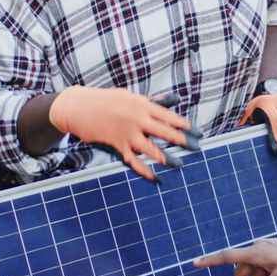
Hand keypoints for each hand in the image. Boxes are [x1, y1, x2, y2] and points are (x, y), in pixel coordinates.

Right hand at [49, 87, 197, 180]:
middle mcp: (137, 119)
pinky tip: (156, 178)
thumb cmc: (107, 100)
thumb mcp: (132, 97)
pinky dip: (145, 171)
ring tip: (180, 165)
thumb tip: (176, 99)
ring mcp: (127, 134)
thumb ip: (154, 101)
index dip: (185, 125)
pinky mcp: (117, 145)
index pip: (169, 116)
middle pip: (166, 132)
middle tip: (197, 147)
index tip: (198, 132)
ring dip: (167, 159)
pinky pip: (133, 161)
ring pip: (152, 150)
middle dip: (183, 141)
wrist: (78, 107)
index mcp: (142, 105)